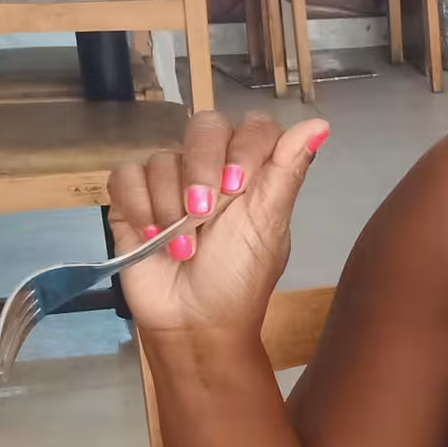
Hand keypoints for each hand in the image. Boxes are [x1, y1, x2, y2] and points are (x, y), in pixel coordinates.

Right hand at [105, 111, 329, 343]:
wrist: (194, 322)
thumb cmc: (238, 278)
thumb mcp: (268, 225)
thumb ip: (288, 170)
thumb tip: (320, 124)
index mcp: (253, 174)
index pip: (253, 127)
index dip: (244, 147)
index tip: (238, 186)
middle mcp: (212, 169)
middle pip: (203, 127)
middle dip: (201, 171)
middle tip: (204, 214)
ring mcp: (170, 182)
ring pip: (162, 157)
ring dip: (171, 205)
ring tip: (183, 246)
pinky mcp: (133, 198)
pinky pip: (126, 175)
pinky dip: (139, 206)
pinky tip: (152, 236)